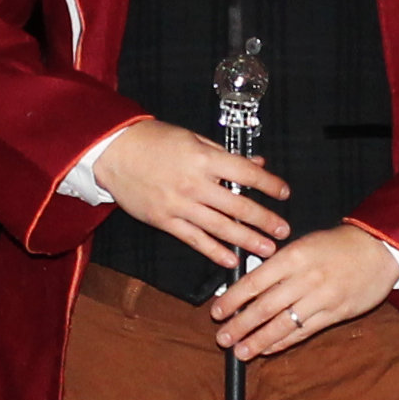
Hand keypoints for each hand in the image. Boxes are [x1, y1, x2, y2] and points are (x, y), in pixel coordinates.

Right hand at [94, 119, 289, 270]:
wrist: (114, 151)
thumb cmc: (153, 140)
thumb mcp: (194, 139)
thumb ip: (225, 155)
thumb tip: (256, 164)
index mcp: (204, 160)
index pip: (247, 174)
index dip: (269, 184)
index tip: (284, 192)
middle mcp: (194, 184)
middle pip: (238, 206)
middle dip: (265, 220)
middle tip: (283, 230)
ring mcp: (179, 205)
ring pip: (221, 227)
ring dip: (247, 240)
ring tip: (267, 249)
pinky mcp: (165, 221)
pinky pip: (195, 240)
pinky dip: (214, 251)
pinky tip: (231, 260)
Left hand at [212, 223, 398, 356]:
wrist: (379, 249)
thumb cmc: (337, 245)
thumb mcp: (303, 244)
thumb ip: (277, 265)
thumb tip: (247, 287)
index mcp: (293, 257)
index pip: (254, 282)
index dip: (232, 300)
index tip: (216, 312)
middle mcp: (305, 279)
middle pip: (265, 307)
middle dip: (240, 325)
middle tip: (222, 338)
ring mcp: (321, 298)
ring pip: (283, 324)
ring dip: (258, 341)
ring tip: (241, 352)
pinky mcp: (336, 313)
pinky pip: (304, 332)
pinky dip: (283, 342)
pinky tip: (268, 349)